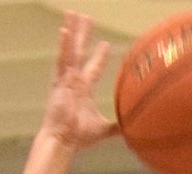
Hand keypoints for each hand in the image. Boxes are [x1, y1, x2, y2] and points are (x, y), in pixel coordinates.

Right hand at [41, 11, 118, 148]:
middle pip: (80, 53)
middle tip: (85, 17)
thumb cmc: (79, 136)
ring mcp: (66, 80)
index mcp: (83, 90)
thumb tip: (132, 130)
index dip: (99, 56)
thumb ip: (116, 127)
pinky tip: (64, 31)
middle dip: (83, 35)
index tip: (105, 43)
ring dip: (72, 32)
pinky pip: (62, 60)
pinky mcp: (59, 82)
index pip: (94, 68)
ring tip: (73, 14)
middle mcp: (74, 81)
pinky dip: (63, 46)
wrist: (64, 140)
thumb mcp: (102, 129)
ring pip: (71, 51)